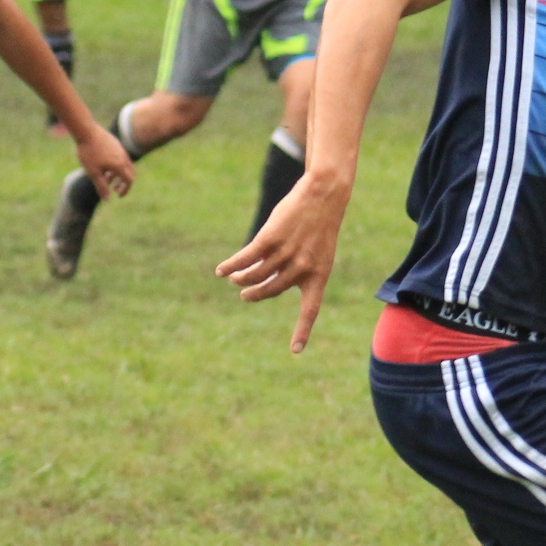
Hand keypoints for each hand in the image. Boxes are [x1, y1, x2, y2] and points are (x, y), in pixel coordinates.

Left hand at [74, 127, 134, 200]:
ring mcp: (120, 149)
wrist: (86, 131)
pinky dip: (116, 165)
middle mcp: (123, 157)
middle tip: (115, 189)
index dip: (125, 190)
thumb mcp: (93, 173)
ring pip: (124, 164)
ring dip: (118, 174)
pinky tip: (104, 165)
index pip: (129, 180)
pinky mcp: (115, 143)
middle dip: (124, 183)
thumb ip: (102, 187)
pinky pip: (120, 157)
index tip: (117, 195)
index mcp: (120, 165)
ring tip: (106, 178)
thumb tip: (107, 200)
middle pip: (130, 173)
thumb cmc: (89, 153)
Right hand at [216, 171, 348, 351]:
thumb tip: (267, 283)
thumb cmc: (320, 224)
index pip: (310, 310)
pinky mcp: (270, 238)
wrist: (323, 194)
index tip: (296, 351)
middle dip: (254, 295)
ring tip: (235, 279)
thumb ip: (299, 270)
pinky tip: (222, 270)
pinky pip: (246, 258)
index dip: (302, 331)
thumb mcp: (317, 251)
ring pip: (256, 275)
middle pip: (270, 290)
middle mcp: (302, 268)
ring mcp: (286, 253)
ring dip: (242, 279)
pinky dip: (231, 266)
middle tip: (245, 295)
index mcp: (319, 275)